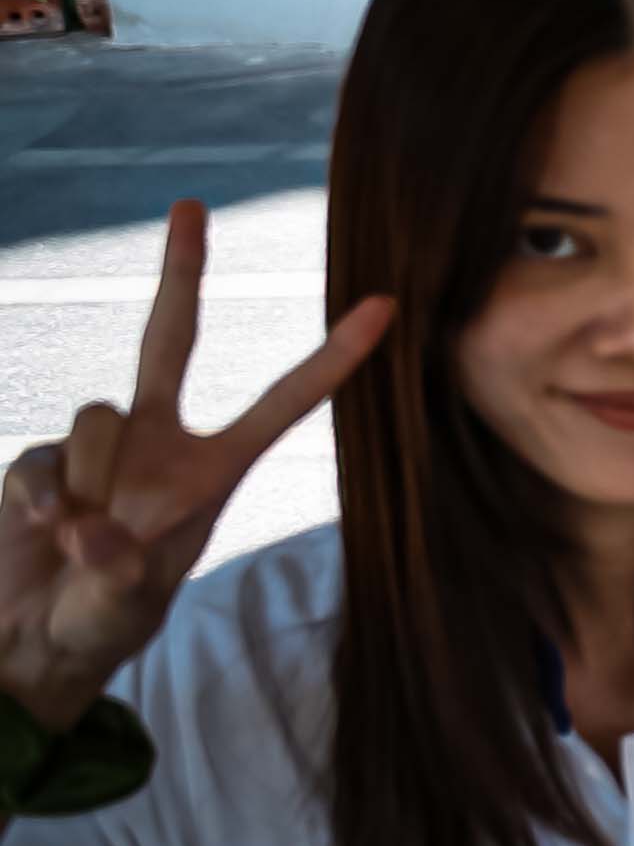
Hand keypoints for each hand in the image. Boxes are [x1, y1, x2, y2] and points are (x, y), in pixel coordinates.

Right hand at [1, 202, 386, 732]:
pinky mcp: (39, 459)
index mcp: (212, 471)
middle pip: (170, 339)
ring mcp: (97, 445)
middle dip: (179, 273)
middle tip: (191, 205)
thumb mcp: (126, 604)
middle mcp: (158, 442)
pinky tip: (44, 532)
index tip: (386, 307)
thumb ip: (116, 568)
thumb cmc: (104, 621)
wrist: (33, 640)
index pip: (282, 404)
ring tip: (85, 539)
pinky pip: (41, 458)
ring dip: (90, 482)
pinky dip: (41, 498)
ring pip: (99, 415)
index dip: (332, 358)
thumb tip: (88, 528)